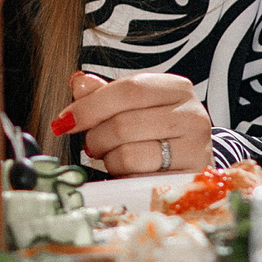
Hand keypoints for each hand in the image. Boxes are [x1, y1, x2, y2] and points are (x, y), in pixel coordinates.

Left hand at [59, 70, 208, 175]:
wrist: (189, 165)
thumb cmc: (157, 131)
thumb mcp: (133, 107)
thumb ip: (104, 94)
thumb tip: (79, 83)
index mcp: (176, 89)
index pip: (128, 89)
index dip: (90, 105)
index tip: (66, 120)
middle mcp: (192, 115)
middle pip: (123, 123)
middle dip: (96, 137)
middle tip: (92, 144)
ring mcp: (195, 148)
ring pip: (128, 153)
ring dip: (108, 159)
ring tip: (112, 157)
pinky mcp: (188, 179)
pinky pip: (138, 178)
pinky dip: (123, 176)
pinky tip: (127, 172)